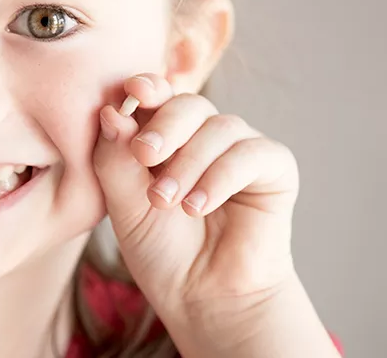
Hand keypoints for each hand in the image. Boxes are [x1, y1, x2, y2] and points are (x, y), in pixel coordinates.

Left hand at [93, 73, 321, 355]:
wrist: (203, 298)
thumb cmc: (162, 252)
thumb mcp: (124, 206)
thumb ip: (115, 160)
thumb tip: (111, 110)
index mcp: (167, 138)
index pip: (159, 98)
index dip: (147, 88)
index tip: (132, 91)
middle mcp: (205, 137)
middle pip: (190, 104)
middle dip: (164, 126)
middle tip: (144, 155)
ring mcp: (241, 150)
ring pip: (219, 127)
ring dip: (189, 162)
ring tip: (168, 202)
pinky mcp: (274, 169)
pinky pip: (251, 154)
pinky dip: (220, 176)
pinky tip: (197, 207)